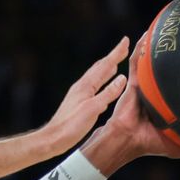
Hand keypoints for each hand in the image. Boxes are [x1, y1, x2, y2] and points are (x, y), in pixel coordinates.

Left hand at [38, 37, 129, 153]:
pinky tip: (103, 84)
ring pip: (96, 76)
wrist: (53, 139)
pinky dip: (102, 80)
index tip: (126, 41)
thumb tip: (122, 78)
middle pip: (100, 67)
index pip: (105, 65)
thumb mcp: (93, 109)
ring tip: (116, 61)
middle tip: (124, 47)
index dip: (116, 53)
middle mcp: (81, 86)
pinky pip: (94, 85)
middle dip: (113, 57)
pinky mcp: (78, 102)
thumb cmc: (71, 126)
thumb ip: (108, 93)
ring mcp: (79, 93)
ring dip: (107, 67)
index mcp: (86, 86)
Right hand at [81, 41, 179, 170]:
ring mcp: (146, 85)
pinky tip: (146, 33)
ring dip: (160, 44)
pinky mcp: (134, 82)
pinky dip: (140, 47)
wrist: (129, 141)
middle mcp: (160, 91)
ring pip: (155, 61)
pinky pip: (137, 61)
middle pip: (174, 68)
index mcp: (172, 104)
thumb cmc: (152, 144)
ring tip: (171, 26)